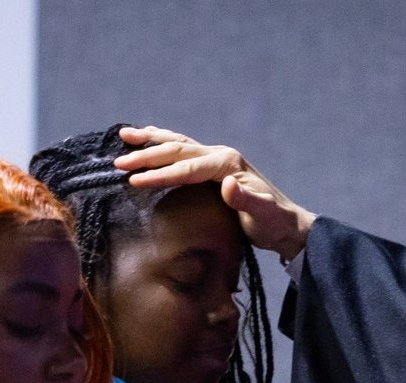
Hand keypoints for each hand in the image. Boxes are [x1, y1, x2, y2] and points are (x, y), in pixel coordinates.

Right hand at [115, 126, 315, 262]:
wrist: (286, 224)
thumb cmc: (273, 223)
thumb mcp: (262, 216)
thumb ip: (245, 200)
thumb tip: (227, 184)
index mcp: (228, 164)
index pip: (187, 168)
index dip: (160, 174)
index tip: (135, 181)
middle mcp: (221, 156)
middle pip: (178, 151)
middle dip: (147, 156)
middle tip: (119, 163)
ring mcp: (217, 159)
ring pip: (178, 143)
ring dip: (151, 140)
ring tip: (124, 135)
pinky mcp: (213, 167)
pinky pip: (183, 150)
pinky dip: (163, 142)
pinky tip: (148, 139)